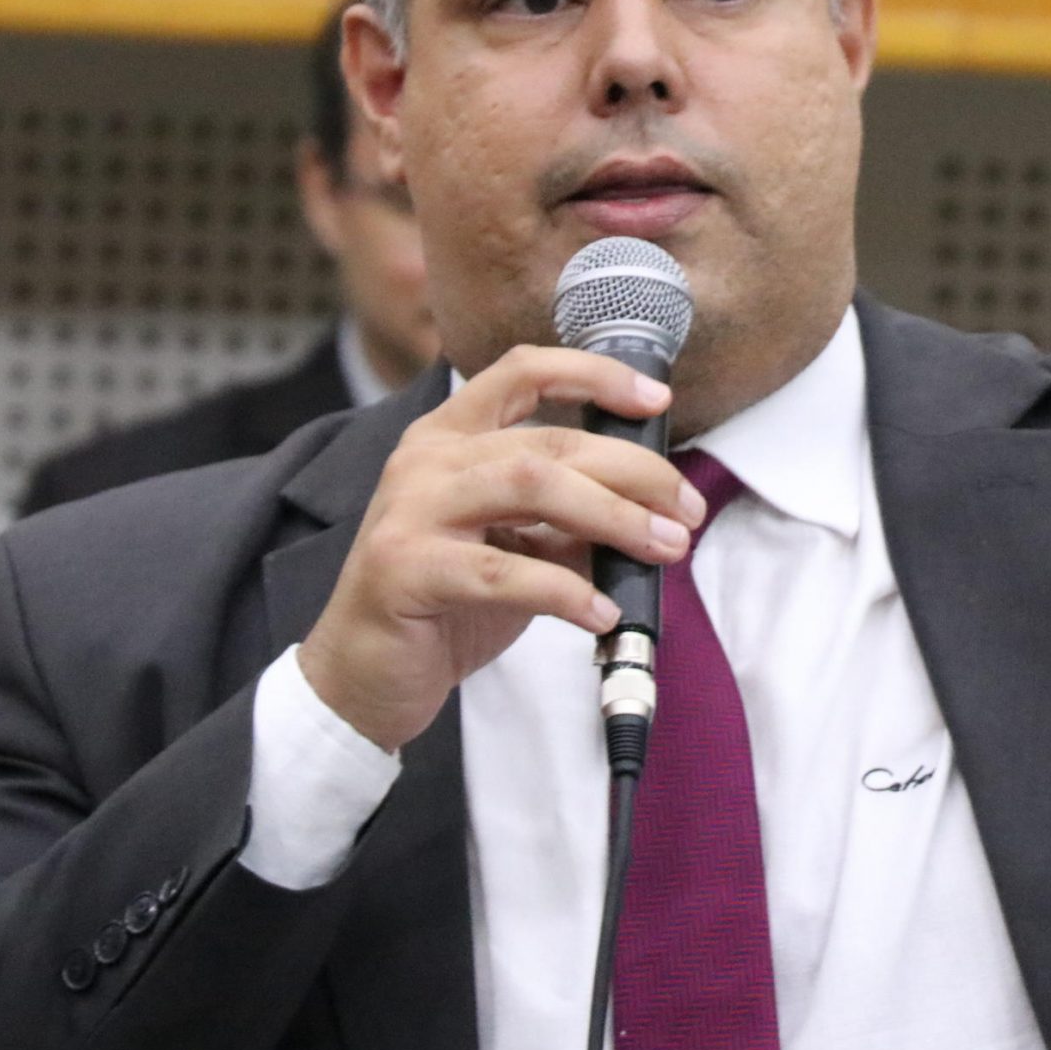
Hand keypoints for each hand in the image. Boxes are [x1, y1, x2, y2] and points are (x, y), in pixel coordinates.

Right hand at [297, 346, 706, 751]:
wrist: (364, 677)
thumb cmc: (444, 605)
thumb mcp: (514, 549)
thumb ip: (568, 521)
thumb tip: (654, 512)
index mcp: (449, 437)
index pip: (523, 372)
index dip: (594, 374)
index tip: (656, 400)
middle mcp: (425, 460)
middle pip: (549, 440)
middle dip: (635, 472)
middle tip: (686, 512)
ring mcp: (409, 510)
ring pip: (531, 485)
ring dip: (613, 516)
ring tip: (664, 549)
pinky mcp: (403, 569)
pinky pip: (502, 571)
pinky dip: (566, 591)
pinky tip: (602, 613)